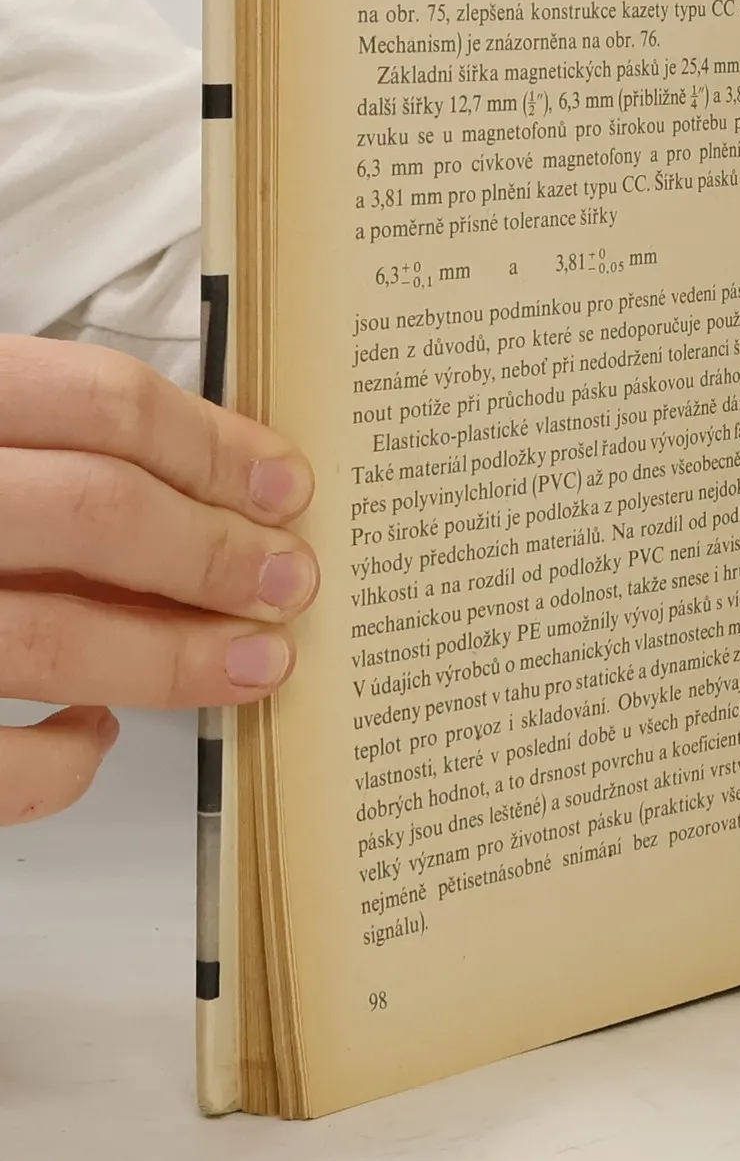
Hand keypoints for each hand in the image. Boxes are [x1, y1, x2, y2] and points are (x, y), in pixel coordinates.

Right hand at [0, 336, 317, 822]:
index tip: (285, 487)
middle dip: (214, 554)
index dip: (213, 445)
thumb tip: (200, 492)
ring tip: (255, 664)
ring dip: (174, 659)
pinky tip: (92, 737)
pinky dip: (61, 760)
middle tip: (287, 581)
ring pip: (51, 637)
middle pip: (94, 512)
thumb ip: (31, 448)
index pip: (94, 400)